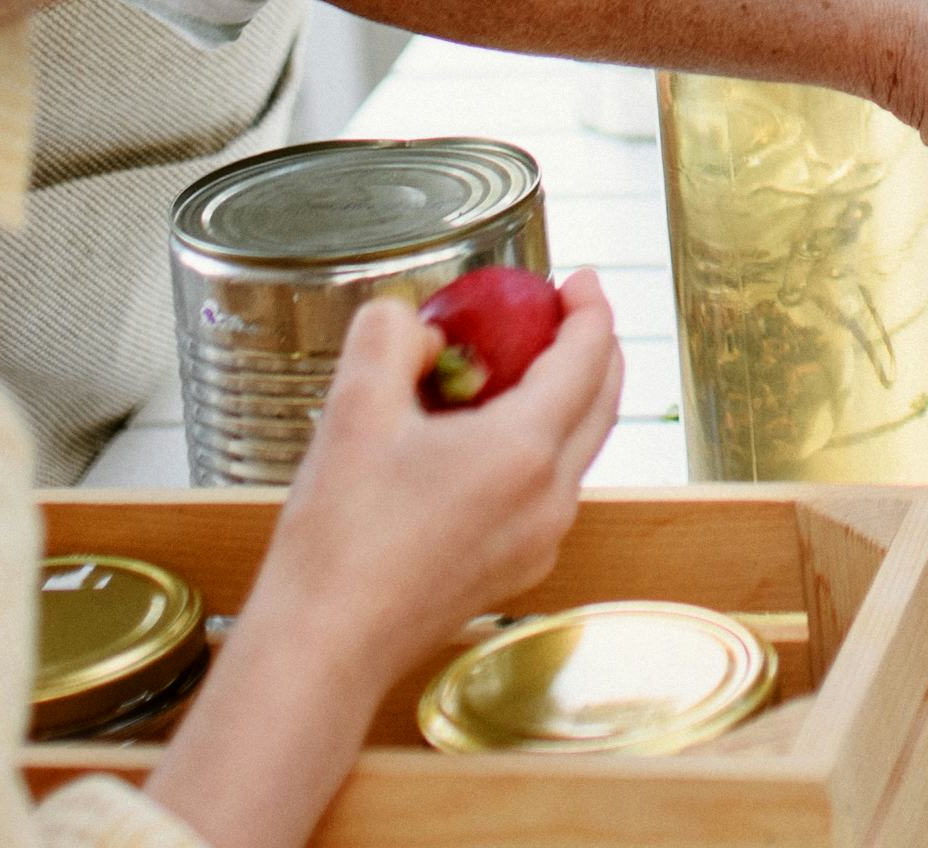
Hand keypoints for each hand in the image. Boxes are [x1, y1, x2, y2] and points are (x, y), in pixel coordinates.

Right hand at [150, 275, 621, 847]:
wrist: (326, 646)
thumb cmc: (340, 539)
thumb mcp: (353, 410)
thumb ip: (386, 337)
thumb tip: (414, 323)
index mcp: (525, 451)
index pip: (588, 357)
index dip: (589, 308)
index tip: (578, 280)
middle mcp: (550, 498)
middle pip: (602, 402)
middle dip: (590, 349)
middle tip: (560, 315)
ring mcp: (538, 541)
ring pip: (576, 449)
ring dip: (563, 400)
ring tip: (510, 373)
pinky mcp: (515, 569)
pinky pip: (547, 490)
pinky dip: (536, 449)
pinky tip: (478, 443)